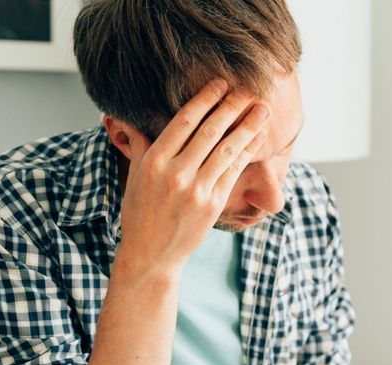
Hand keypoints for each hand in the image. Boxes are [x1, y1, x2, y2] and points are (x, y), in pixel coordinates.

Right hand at [114, 79, 268, 272]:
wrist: (151, 253)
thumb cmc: (141, 212)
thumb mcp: (135, 176)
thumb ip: (140, 145)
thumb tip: (128, 117)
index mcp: (153, 161)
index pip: (183, 122)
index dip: (204, 100)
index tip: (220, 84)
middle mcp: (175, 174)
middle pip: (209, 132)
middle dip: (231, 108)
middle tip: (248, 90)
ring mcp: (195, 190)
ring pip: (226, 150)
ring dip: (248, 127)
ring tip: (262, 111)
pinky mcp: (212, 205)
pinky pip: (233, 172)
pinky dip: (247, 153)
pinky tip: (257, 139)